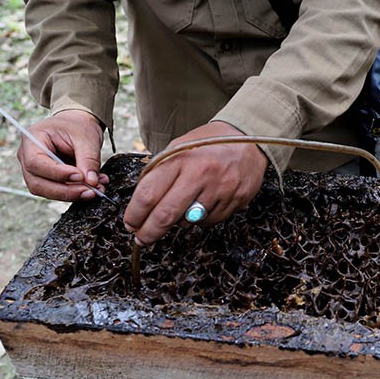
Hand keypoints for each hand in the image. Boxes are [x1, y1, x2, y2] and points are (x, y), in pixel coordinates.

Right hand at [16, 110, 106, 200]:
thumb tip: (91, 183)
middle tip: (91, 191)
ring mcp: (36, 170)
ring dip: (72, 194)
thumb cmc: (78, 126)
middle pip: (37, 183)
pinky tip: (94, 187)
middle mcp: (28, 156)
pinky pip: (58, 192)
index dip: (58, 174)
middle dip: (66, 191)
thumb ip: (89, 160)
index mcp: (33, 139)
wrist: (78, 125)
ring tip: (96, 189)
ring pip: (47, 192)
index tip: (81, 176)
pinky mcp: (47, 179)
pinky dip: (76, 193)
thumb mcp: (87, 138)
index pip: (36, 162)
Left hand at [124, 121, 268, 245]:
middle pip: (165, 215)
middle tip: (142, 238)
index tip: (130, 223)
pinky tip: (204, 204)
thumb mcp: (179, 147)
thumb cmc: (209, 144)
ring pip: (188, 222)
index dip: (135, 214)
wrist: (249, 140)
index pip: (149, 194)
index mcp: (181, 160)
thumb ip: (161, 172)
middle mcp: (200, 175)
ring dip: (178, 222)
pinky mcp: (235, 201)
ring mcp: (220, 190)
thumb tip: (143, 204)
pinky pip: (209, 222)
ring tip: (183, 207)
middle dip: (149, 232)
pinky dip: (201, 218)